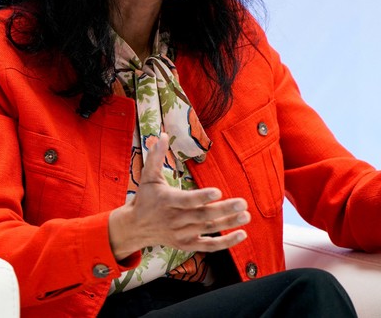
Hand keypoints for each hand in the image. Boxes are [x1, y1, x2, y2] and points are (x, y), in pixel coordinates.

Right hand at [108, 132, 249, 260]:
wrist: (135, 228)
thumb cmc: (144, 199)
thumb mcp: (147, 177)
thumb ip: (155, 156)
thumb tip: (162, 135)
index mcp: (166, 201)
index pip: (186, 200)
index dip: (202, 197)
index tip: (218, 191)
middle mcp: (174, 219)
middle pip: (202, 216)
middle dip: (224, 210)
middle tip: (243, 203)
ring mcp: (181, 234)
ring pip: (208, 229)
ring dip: (228, 223)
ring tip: (246, 215)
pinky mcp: (186, 244)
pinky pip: (208, 246)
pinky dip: (225, 242)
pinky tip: (242, 234)